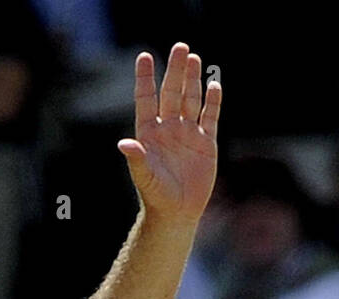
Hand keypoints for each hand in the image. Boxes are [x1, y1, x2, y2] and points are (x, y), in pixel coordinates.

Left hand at [118, 43, 220, 226]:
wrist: (177, 213)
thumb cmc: (156, 196)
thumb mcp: (145, 177)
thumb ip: (137, 159)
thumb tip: (124, 144)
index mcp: (149, 134)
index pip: (146, 100)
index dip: (145, 79)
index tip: (144, 56)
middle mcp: (168, 129)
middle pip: (172, 93)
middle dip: (175, 71)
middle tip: (180, 46)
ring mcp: (187, 134)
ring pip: (191, 100)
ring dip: (193, 79)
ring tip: (194, 58)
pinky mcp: (206, 142)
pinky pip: (210, 117)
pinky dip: (213, 102)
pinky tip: (214, 85)